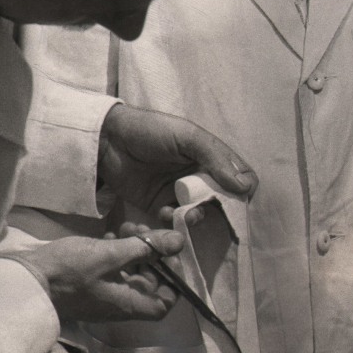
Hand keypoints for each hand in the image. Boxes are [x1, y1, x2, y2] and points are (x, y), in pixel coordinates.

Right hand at [16, 230, 182, 321]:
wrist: (22, 280)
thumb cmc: (67, 271)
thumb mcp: (108, 255)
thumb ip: (145, 248)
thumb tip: (178, 242)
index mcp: (127, 304)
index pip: (164, 304)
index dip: (173, 282)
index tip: (169, 256)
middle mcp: (117, 304)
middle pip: (148, 282)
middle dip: (151, 254)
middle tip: (142, 230)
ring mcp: (101, 295)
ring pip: (130, 272)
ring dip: (134, 249)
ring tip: (125, 227)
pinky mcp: (88, 284)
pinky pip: (111, 270)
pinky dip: (116, 252)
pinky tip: (109, 235)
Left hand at [99, 103, 257, 213]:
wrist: (107, 140)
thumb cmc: (150, 131)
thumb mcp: (187, 137)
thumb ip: (216, 158)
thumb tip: (245, 186)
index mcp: (211, 157)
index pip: (241, 177)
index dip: (243, 190)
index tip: (235, 197)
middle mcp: (201, 176)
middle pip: (224, 200)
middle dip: (218, 208)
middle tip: (204, 207)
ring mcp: (181, 193)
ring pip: (202, 214)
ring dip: (196, 217)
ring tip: (183, 213)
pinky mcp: (161, 207)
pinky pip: (177, 221)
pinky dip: (175, 221)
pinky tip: (164, 213)